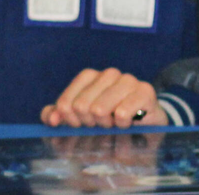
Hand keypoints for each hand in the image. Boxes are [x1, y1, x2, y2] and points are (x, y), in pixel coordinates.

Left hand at [40, 67, 167, 127]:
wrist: (147, 123)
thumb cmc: (111, 118)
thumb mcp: (83, 117)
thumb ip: (60, 115)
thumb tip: (50, 119)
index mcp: (89, 76)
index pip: (67, 101)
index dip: (69, 119)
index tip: (77, 125)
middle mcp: (108, 74)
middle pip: (82, 107)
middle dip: (89, 122)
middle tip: (100, 124)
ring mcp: (127, 80)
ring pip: (100, 109)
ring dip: (104, 124)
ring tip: (113, 124)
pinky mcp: (144, 91)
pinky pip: (122, 113)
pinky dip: (121, 124)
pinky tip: (126, 123)